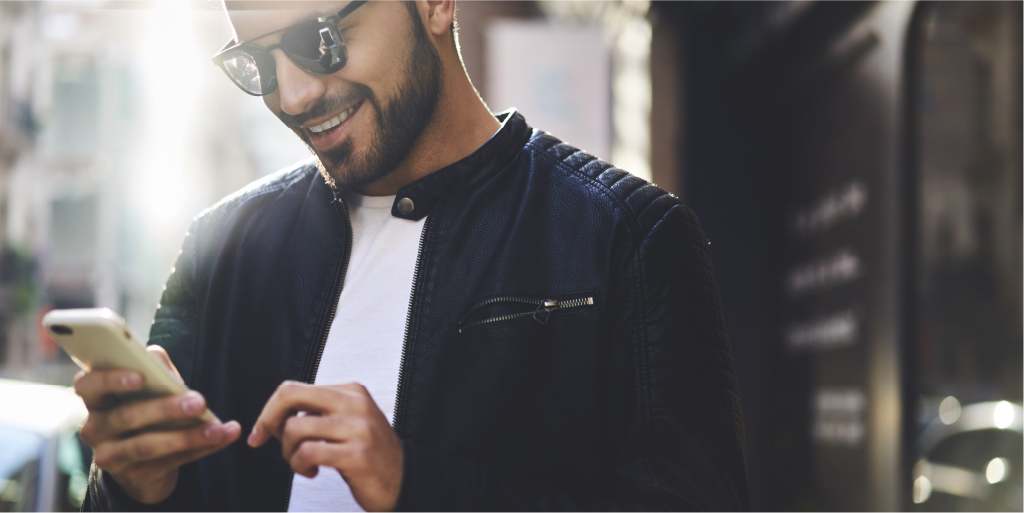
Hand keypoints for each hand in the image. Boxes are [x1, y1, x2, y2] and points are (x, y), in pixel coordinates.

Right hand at [75, 345, 241, 503]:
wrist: (144, 460)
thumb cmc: (146, 409)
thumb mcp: (149, 388)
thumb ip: (153, 369)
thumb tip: (155, 356)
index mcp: (97, 399)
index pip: (88, 385)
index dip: (110, 380)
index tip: (140, 377)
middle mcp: (95, 428)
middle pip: (126, 417)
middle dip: (165, 408)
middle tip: (199, 401)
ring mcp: (111, 456)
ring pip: (147, 446)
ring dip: (187, 436)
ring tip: (216, 428)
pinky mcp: (134, 476)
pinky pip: (170, 462)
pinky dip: (201, 448)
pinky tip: (223, 437)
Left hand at [248, 381, 402, 511]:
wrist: (404, 479)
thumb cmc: (369, 453)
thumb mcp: (349, 421)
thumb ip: (319, 412)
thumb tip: (275, 414)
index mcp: (351, 392)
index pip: (295, 388)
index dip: (270, 410)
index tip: (262, 431)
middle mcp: (355, 404)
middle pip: (290, 396)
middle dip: (268, 420)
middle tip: (266, 440)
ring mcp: (358, 429)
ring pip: (295, 428)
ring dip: (288, 452)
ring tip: (301, 463)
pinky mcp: (356, 455)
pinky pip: (308, 452)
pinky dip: (300, 465)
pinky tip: (312, 471)